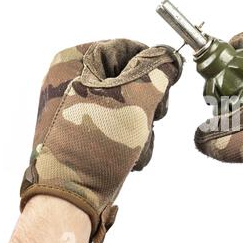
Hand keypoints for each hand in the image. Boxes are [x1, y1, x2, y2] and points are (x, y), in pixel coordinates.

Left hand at [20, 39, 181, 242]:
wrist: (70, 196)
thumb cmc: (96, 142)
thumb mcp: (134, 100)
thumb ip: (158, 72)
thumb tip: (172, 56)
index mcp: (76, 60)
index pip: (127, 47)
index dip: (153, 65)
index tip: (167, 86)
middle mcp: (76, 80)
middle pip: (132, 77)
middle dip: (149, 103)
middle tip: (153, 118)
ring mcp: (83, 106)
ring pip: (132, 103)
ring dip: (144, 126)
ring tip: (136, 143)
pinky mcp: (91, 129)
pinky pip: (122, 122)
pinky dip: (132, 139)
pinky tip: (128, 155)